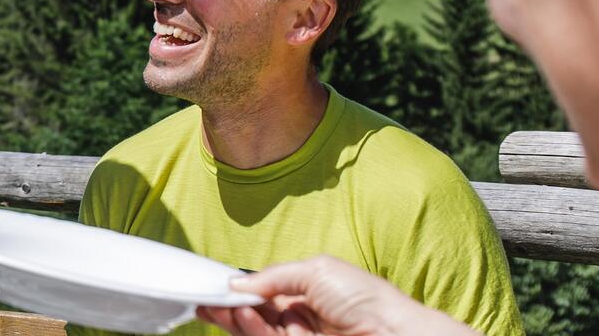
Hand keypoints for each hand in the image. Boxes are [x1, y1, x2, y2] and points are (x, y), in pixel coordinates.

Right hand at [194, 257, 475, 335]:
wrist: (393, 333)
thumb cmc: (367, 298)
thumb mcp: (316, 270)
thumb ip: (274, 275)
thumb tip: (238, 282)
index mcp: (305, 293)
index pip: (262, 293)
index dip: (237, 291)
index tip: (213, 287)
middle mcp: (299, 317)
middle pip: (253, 315)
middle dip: (229, 309)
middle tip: (205, 302)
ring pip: (257, 331)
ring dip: (239, 320)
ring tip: (228, 308)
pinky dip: (253, 330)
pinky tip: (245, 316)